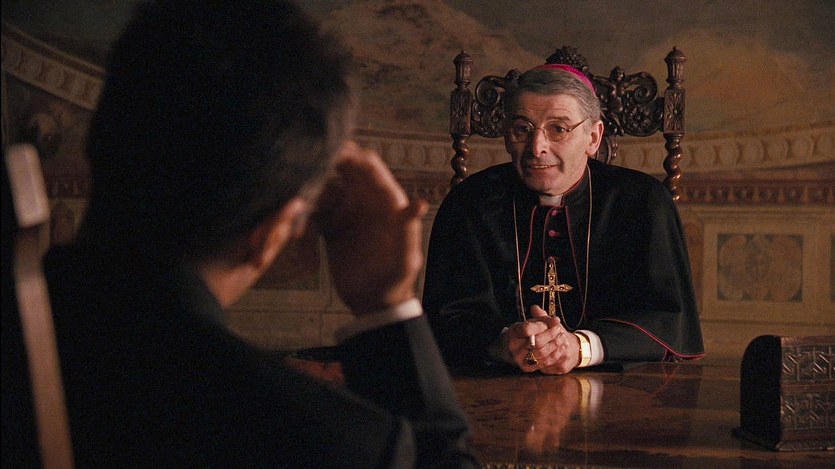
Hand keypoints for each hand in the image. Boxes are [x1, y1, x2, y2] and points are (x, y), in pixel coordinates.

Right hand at [314, 141, 427, 313]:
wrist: (374, 304)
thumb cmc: (395, 281)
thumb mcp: (404, 259)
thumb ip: (407, 230)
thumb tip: (418, 205)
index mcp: (386, 200)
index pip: (369, 165)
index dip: (351, 154)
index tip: (329, 153)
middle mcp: (365, 199)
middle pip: (341, 169)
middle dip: (320, 169)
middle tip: (300, 177)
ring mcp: (346, 210)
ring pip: (319, 191)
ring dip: (306, 204)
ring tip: (299, 235)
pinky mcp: (329, 225)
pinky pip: (309, 215)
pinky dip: (302, 230)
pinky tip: (308, 261)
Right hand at [504, 305, 579, 373]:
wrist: (517, 348)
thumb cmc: (528, 332)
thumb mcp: (533, 322)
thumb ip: (545, 320)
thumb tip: (556, 320)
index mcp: (513, 332)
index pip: (527, 329)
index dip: (540, 327)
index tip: (549, 324)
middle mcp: (513, 346)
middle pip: (536, 342)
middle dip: (550, 335)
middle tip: (559, 330)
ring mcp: (518, 358)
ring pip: (541, 352)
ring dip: (555, 345)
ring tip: (562, 338)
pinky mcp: (526, 367)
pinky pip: (544, 362)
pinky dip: (555, 355)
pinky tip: (561, 348)